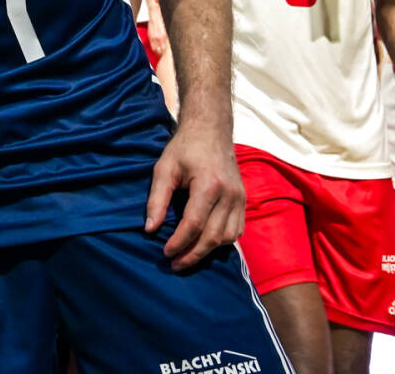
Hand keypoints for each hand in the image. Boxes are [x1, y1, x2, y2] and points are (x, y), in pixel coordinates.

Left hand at [145, 119, 243, 269]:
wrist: (211, 130)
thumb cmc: (184, 148)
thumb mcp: (164, 169)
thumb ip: (157, 199)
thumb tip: (150, 229)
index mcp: (209, 185)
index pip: (194, 224)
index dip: (179, 243)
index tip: (165, 253)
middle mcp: (229, 195)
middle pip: (213, 236)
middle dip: (193, 254)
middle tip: (175, 264)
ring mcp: (240, 198)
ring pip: (228, 237)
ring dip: (208, 251)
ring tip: (187, 257)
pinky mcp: (244, 201)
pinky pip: (237, 230)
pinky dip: (222, 242)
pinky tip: (205, 245)